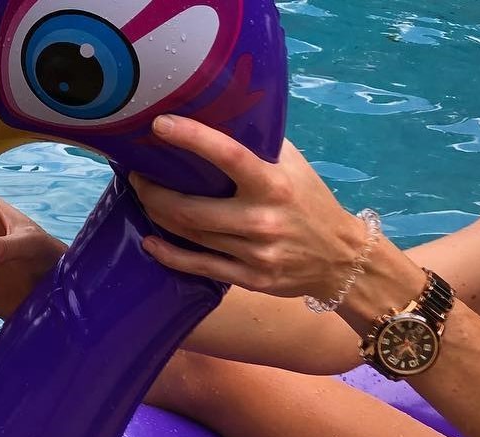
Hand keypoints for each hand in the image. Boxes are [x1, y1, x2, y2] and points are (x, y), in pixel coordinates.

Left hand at [131, 115, 366, 300]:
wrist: (342, 259)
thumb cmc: (310, 201)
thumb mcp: (294, 166)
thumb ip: (260, 144)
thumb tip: (219, 113)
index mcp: (275, 184)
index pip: (229, 156)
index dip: (192, 139)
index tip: (159, 125)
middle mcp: (263, 220)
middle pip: (192, 208)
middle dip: (154, 191)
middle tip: (137, 175)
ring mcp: (255, 253)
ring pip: (191, 234)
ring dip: (159, 214)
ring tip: (145, 197)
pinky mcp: (249, 279)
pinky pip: (198, 267)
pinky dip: (168, 254)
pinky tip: (150, 240)